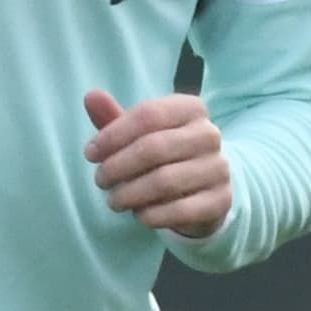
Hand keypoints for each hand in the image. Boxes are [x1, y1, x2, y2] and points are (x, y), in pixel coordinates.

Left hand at [84, 88, 232, 239]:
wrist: (206, 187)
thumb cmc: (164, 155)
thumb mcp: (140, 133)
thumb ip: (113, 116)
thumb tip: (91, 96)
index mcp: (191, 109)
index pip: (148, 114)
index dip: (113, 134)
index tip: (90, 153)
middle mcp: (209, 134)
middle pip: (154, 148)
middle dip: (118, 166)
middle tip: (100, 180)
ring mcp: (219, 168)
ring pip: (165, 181)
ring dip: (130, 194)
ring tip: (114, 201)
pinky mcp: (221, 200)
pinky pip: (180, 210)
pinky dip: (152, 214)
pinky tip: (139, 214)